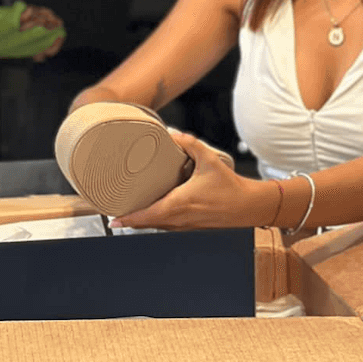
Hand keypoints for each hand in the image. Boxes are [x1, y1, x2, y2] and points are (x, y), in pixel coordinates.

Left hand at [111, 131, 263, 230]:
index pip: (147, 216)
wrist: (249, 206)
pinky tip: (151, 214)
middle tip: (114, 215)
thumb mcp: (209, 160)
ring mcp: (185, 226)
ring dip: (142, 222)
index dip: (129, 219)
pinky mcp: (191, 227)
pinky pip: (168, 227)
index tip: (113, 220)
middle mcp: (179, 219)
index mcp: (179, 204)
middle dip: (129, 221)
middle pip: (147, 224)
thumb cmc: (230, 186)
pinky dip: (156, 222)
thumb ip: (190, 144)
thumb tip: (173, 134)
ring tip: (128, 214)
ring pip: (157, 227)